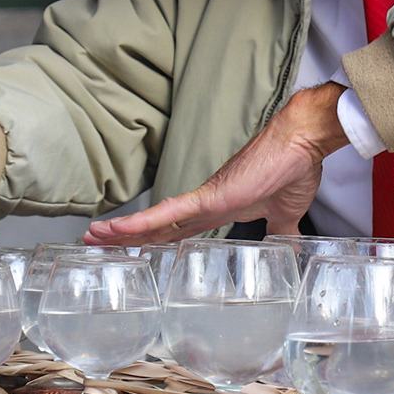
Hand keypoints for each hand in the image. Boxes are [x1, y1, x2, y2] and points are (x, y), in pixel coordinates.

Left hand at [87, 83, 350, 244]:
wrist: (301, 142)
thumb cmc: (293, 169)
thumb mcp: (285, 215)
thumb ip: (281, 233)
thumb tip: (289, 251)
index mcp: (221, 209)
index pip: (178, 230)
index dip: (153, 239)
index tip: (132, 248)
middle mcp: (206, 204)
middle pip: (157, 227)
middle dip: (127, 237)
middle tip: (96, 244)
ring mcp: (204, 200)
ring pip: (153, 221)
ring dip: (122, 230)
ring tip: (93, 237)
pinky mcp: (208, 197)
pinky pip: (168, 214)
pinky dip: (140, 223)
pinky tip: (117, 230)